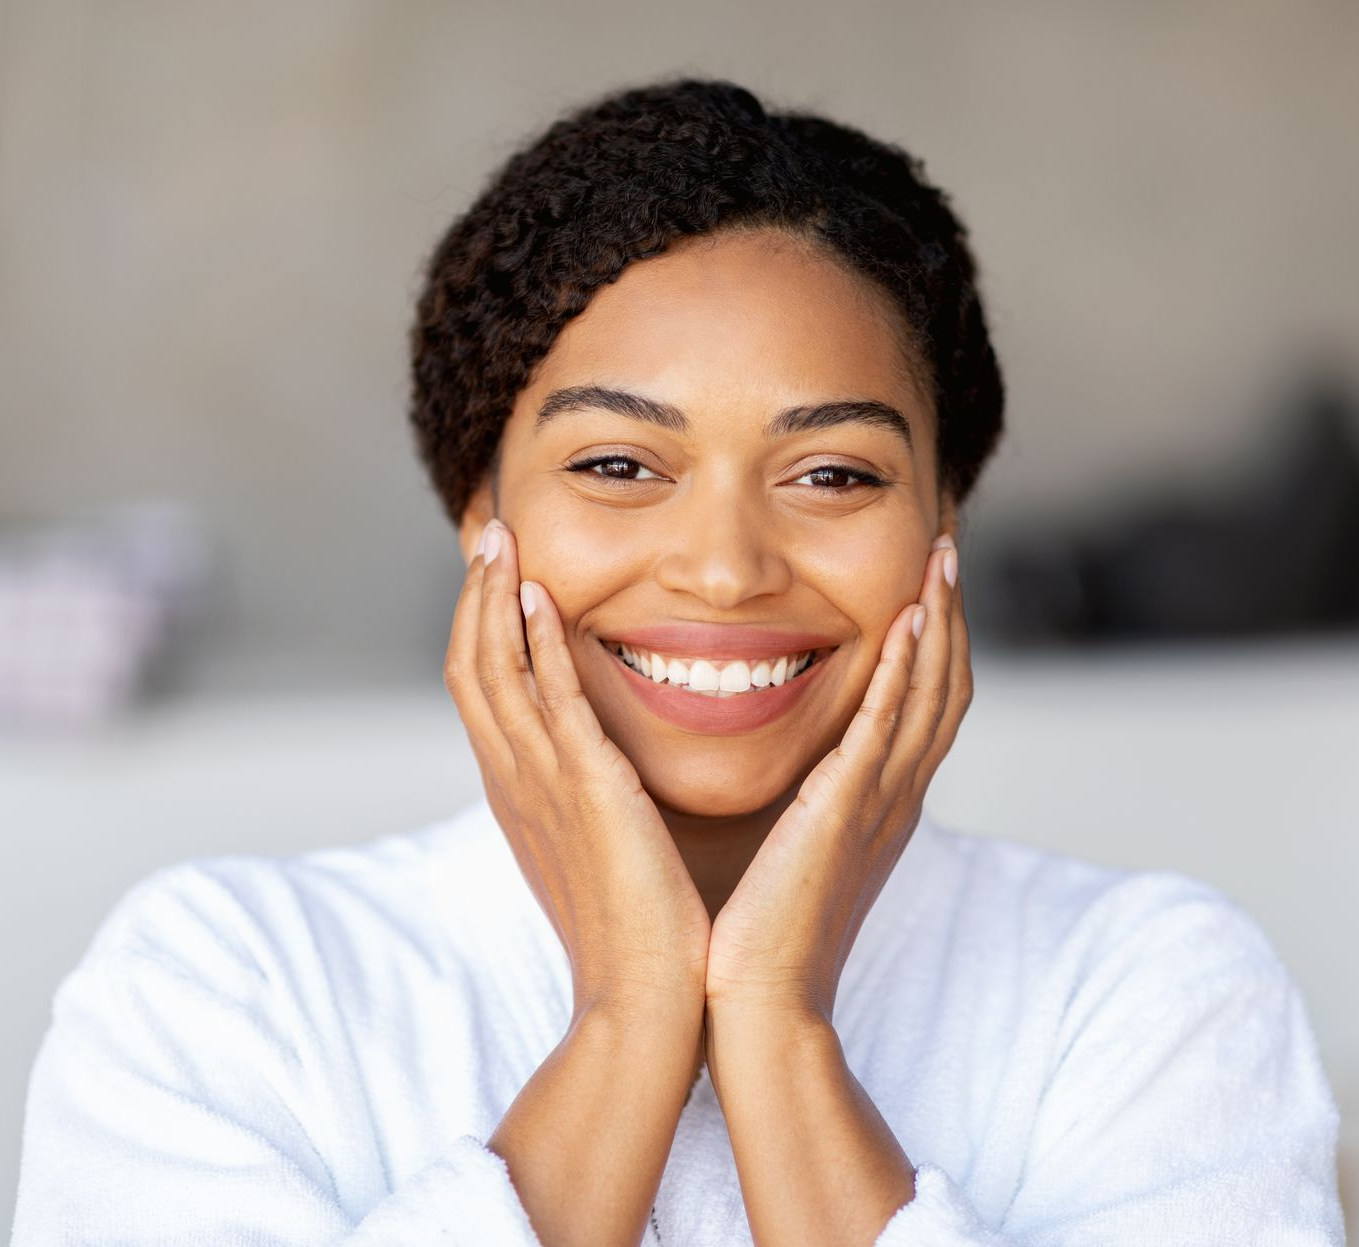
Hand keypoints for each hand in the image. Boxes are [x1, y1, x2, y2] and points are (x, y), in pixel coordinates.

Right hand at [444, 518, 711, 1023]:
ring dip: (495, 601)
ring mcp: (542, 784)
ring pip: (496, 672)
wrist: (640, 996)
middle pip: (471, 666)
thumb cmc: (628, 928)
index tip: (495, 576)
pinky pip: (550, 703)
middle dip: (475, 597)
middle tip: (487, 535)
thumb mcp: (588, 848)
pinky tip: (542, 600)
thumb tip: (589, 764)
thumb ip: (579, 798)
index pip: (481, 689)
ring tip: (502, 542)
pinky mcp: (586, 790)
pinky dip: (537, 648)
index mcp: (516, 791)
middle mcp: (515, 780)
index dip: (481, 626)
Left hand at [704, 535, 971, 1020]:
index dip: (933, 636)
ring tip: (941, 554)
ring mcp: (877, 806)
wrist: (757, 1002)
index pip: (922, 701)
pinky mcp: (845, 815)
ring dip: (938, 622)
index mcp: (880, 802)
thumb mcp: (794, 847)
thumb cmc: (761, 931)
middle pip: (943, 685)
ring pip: (927, 695)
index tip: (926, 576)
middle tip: (949, 542)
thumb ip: (804, 797)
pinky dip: (901, 673)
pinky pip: (884, 730)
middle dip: (949, 612)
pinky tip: (904, 620)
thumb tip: (793, 763)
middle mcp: (893, 797)